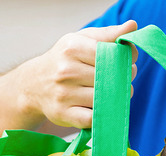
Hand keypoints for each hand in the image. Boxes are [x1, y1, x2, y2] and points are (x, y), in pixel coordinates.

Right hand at [15, 20, 137, 129]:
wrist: (33, 84)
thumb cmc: (64, 60)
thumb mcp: (81, 40)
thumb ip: (108, 34)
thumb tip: (132, 27)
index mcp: (72, 48)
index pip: (110, 53)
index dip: (125, 58)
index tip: (129, 60)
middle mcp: (65, 70)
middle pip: (109, 77)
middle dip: (124, 78)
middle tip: (125, 78)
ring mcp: (63, 94)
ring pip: (103, 97)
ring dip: (116, 97)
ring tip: (115, 92)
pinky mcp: (63, 114)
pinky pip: (92, 118)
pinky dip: (102, 114)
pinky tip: (102, 106)